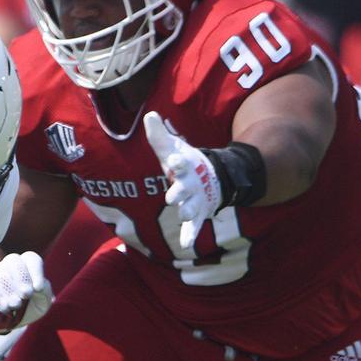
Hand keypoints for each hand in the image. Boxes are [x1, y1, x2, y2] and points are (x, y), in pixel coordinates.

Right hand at [0, 251, 52, 334]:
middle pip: (13, 261)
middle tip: (26, 295)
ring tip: (15, 305)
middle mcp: (10, 265)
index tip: (38, 289)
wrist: (7, 320)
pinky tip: (5, 308)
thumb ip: (45, 293)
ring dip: (8, 291)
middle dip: (21, 278)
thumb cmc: (29, 308)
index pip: (32, 259)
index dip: (36, 272)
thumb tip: (37, 288)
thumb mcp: (42, 303)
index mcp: (28, 266)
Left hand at [143, 112, 220, 249]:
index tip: (174, 161)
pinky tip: (185, 244)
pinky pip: (194, 226)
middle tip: (172, 197)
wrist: (212, 176)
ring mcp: (196, 200)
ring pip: (190, 208)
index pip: (181, 163)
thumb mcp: (172, 148)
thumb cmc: (185, 162)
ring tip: (182, 214)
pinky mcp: (198, 213)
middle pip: (184, 189)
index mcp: (184, 166)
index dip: (178, 162)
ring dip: (186, 211)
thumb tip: (149, 115)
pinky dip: (190, 235)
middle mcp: (191, 184)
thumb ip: (158, 136)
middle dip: (179, 192)